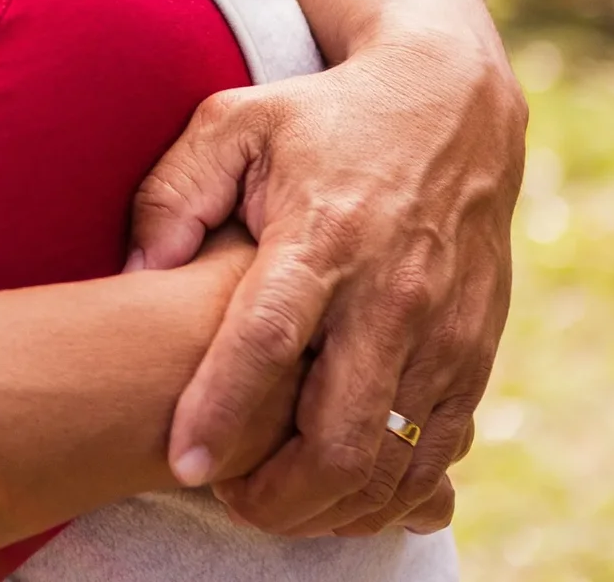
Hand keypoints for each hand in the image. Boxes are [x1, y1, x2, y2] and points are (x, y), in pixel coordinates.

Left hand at [129, 32, 523, 535]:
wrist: (452, 105)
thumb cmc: (321, 116)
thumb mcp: (233, 122)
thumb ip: (172, 193)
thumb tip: (135, 275)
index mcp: (325, 235)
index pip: (269, 342)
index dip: (223, 412)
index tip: (185, 464)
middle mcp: (392, 295)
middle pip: (342, 434)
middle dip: (282, 495)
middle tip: (229, 501)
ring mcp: (445, 333)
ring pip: (394, 462)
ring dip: (333, 507)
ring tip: (274, 506)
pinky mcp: (478, 352)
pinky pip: (439, 453)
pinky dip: (390, 490)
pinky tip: (339, 493)